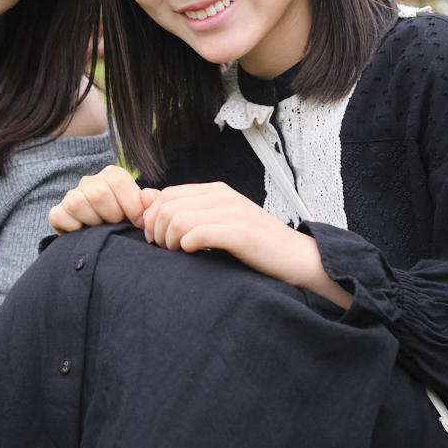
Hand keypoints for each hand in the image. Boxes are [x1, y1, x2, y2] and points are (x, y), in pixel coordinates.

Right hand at [49, 165, 157, 233]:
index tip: (137, 223)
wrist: (106, 241)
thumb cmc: (127, 223)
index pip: (119, 181)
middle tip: (116, 224)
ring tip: (101, 228)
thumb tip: (148, 198)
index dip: (131, 205)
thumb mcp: (143, 211)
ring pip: (78, 203)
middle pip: (99, 193)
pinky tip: (84, 232)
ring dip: (94, 222)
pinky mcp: (58, 212)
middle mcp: (90, 181)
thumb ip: (150, 203)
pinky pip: (60, 216)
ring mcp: (72, 196)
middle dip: (113, 215)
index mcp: (112, 175)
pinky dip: (73, 228)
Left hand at [142, 182, 353, 308]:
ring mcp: (232, 212)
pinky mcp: (241, 232)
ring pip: (178, 220)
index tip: (155, 239)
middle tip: (165, 250)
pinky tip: (194, 253)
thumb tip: (150, 204)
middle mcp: (222, 196)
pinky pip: (199, 233)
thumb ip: (190, 212)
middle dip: (157, 231)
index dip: (152, 217)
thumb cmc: (255, 245)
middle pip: (167, 206)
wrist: (297, 257)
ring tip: (179, 253)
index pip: (167, 194)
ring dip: (170, 241)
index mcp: (216, 190)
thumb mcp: (220, 222)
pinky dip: (188, 245)